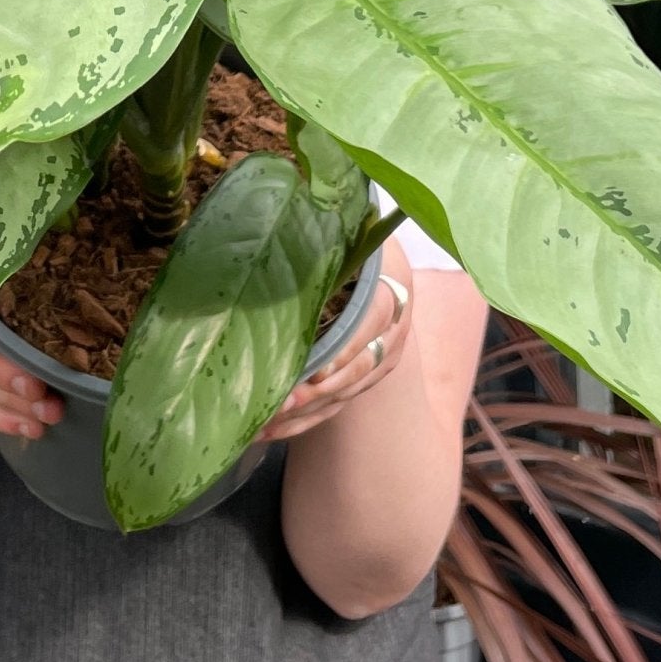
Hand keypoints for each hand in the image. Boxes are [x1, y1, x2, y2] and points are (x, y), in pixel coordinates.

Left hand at [257, 240, 414, 443]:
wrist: (385, 261)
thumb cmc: (358, 241)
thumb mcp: (351, 235)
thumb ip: (328, 242)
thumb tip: (286, 233)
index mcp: (390, 286)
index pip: (370, 323)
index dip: (343, 350)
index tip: (315, 371)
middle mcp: (394, 328)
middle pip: (358, 366)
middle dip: (317, 390)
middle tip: (280, 404)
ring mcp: (384, 356)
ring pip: (346, 392)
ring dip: (306, 412)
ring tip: (265, 424)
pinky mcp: (370, 375)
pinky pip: (340, 403)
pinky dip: (308, 418)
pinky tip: (274, 427)